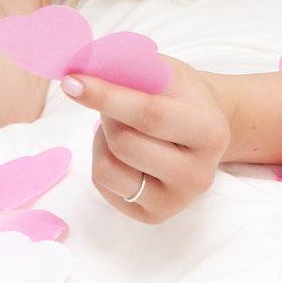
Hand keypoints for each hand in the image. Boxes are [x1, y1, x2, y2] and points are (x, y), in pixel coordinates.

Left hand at [62, 56, 231, 225]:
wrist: (204, 129)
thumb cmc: (180, 95)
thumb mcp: (166, 71)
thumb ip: (132, 68)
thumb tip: (86, 66)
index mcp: (209, 131)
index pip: (150, 114)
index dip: (107, 96)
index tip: (71, 81)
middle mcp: (198, 174)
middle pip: (124, 142)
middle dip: (106, 114)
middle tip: (112, 100)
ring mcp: (176, 200)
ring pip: (108, 168)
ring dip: (102, 139)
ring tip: (120, 126)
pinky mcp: (154, 216)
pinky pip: (104, 185)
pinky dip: (103, 159)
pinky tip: (123, 150)